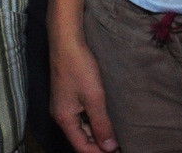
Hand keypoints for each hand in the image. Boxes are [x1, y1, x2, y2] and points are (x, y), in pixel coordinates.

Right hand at [51, 37, 118, 152]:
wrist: (66, 40)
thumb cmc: (79, 68)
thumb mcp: (94, 98)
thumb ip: (101, 124)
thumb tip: (109, 149)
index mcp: (64, 119)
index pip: (82, 147)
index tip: (119, 151)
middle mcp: (61, 115)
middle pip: (81, 139)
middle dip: (100, 144)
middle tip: (121, 144)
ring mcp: (63, 105)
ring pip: (82, 127)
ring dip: (97, 132)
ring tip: (117, 133)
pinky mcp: (68, 95)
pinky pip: (81, 116)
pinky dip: (93, 120)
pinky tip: (106, 117)